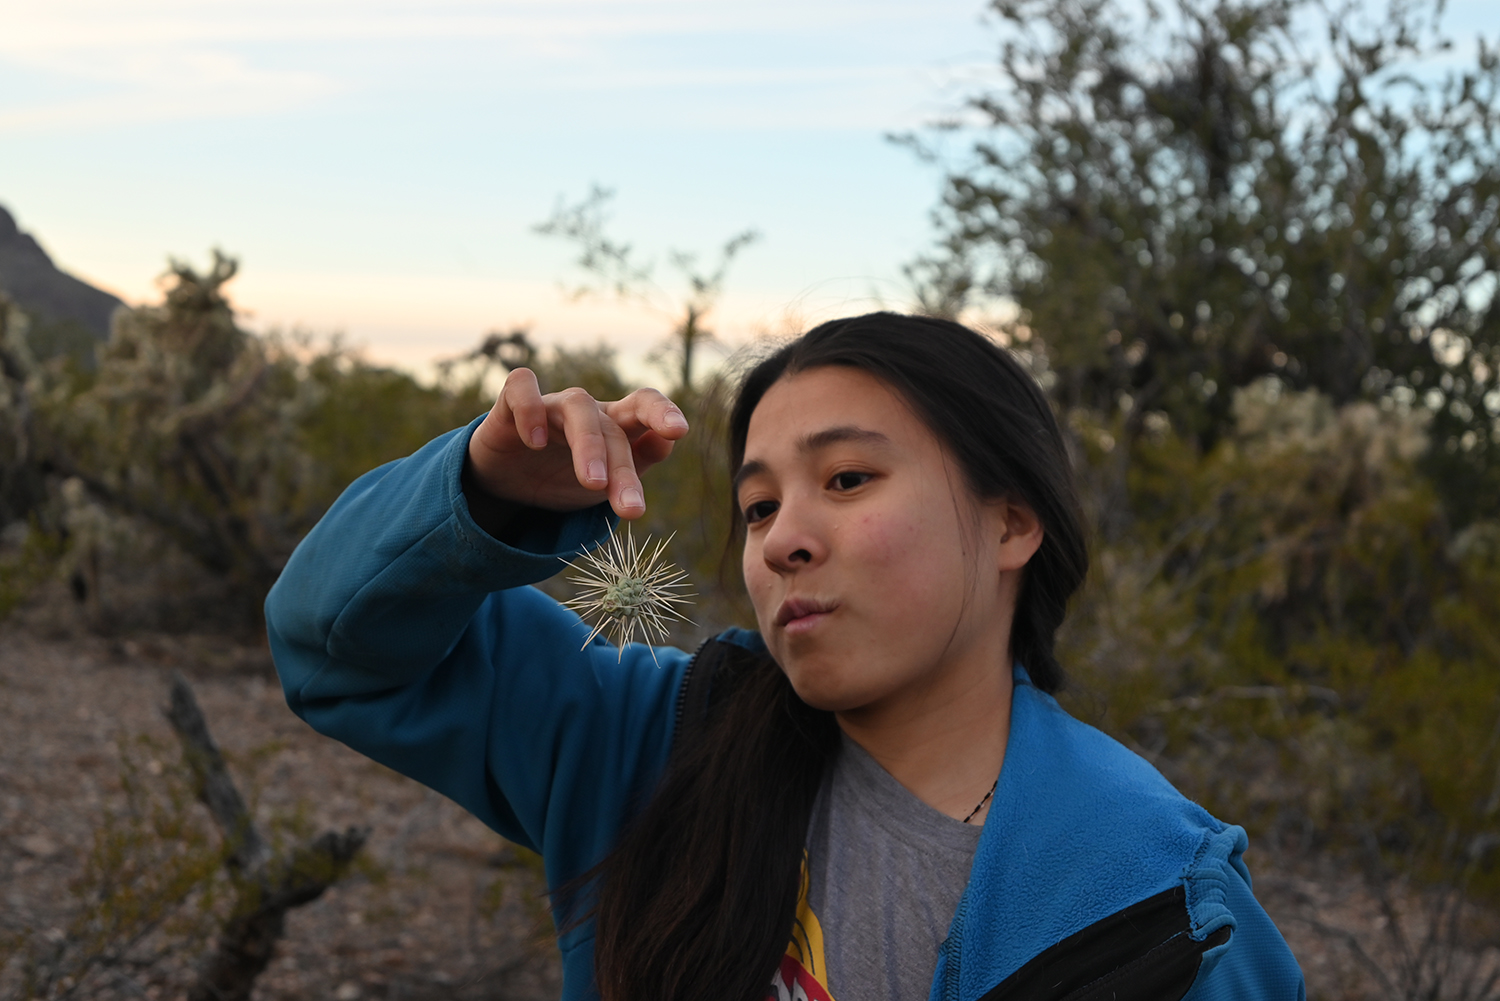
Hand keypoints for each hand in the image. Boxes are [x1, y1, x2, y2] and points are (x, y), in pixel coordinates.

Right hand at [465, 368, 689, 518]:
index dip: (662, 412)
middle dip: (623, 469)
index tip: (678, 430)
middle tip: (631, 509)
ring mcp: (550, 404)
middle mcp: (586, 410)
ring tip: (593, 484)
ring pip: (576, 406)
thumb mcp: (605, 483)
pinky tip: (534, 442)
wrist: (508, 487)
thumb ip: (638, 462)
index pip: (643, 406)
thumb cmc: (564, 479)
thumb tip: (666, 443)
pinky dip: (529, 409)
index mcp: (613, 425)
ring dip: (588, 445)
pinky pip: (521, 386)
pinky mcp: (509, 404)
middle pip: (612, 425)